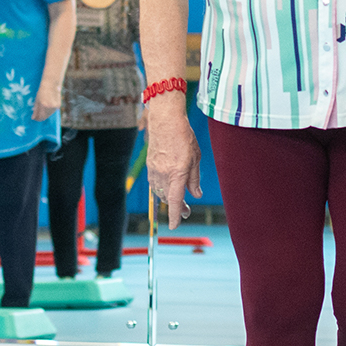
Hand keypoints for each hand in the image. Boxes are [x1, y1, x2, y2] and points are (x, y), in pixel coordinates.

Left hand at [32, 81, 63, 121]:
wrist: (51, 84)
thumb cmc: (42, 91)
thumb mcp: (37, 100)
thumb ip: (35, 109)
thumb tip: (33, 118)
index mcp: (43, 105)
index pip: (40, 117)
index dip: (37, 118)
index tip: (34, 118)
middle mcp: (49, 107)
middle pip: (45, 117)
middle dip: (40, 117)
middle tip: (37, 115)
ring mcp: (55, 106)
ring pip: (49, 115)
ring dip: (45, 114)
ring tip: (42, 109)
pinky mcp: (58, 105)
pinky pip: (52, 111)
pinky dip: (49, 111)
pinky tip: (47, 105)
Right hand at [146, 98, 202, 227]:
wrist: (165, 120)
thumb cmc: (184, 136)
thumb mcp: (196, 157)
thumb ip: (194, 178)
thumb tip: (195, 194)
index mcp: (177, 173)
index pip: (175, 201)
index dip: (175, 215)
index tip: (175, 226)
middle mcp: (163, 174)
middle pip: (167, 199)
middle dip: (177, 208)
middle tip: (187, 212)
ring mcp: (154, 170)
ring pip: (160, 192)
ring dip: (168, 198)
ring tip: (180, 200)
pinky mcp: (150, 165)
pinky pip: (154, 183)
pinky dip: (161, 189)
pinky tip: (168, 188)